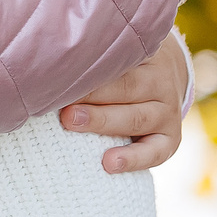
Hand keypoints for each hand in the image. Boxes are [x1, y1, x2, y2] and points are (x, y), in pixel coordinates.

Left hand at [60, 35, 190, 172]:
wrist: (168, 76)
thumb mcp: (119, 52)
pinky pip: (154, 152)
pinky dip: (133, 159)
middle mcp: (159, 81)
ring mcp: (167, 111)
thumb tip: (45, 57)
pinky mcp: (171, 139)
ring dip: (103, 122)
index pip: (118, 58)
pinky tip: (108, 164)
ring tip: (71, 123)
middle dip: (91, 94)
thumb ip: (92, 54)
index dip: (88, 65)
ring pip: (136, 118)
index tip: (60, 72)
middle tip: (60, 99)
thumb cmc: (126, 66)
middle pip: (125, 87)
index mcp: (145, 54)